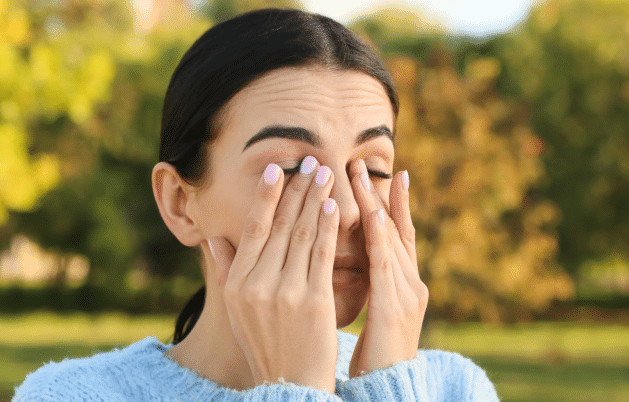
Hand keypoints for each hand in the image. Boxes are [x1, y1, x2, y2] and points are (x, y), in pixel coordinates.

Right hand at [206, 157, 339, 392]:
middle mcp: (258, 284)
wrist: (290, 384)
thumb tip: (214, 238)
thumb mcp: (236, 310)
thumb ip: (226, 271)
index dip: (266, 196)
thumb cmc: (265, 344)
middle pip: (281, 225)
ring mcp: (286, 292)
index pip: (254, 229)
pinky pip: (323, 255)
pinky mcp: (315, 300)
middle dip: (297, 189)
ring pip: (303, 234)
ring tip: (327, 174)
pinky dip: (329, 228)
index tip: (277, 169)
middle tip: (310, 160)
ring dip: (316, 199)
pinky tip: (335, 206)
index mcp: (238, 283)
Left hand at [347, 159, 427, 376]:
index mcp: (403, 285)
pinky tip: (370, 215)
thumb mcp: (375, 313)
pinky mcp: (396, 308)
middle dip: (379, 194)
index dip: (390, 205)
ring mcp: (407, 294)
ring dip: (377, 205)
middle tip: (362, 162)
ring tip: (364, 175)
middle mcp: (411, 283)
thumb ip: (372, 285)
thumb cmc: (376, 356)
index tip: (384, 174)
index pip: (396, 235)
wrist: (389, 390)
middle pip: (395, 230)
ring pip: (391, 240)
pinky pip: (385, 266)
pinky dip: (379, 237)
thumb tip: (352, 261)